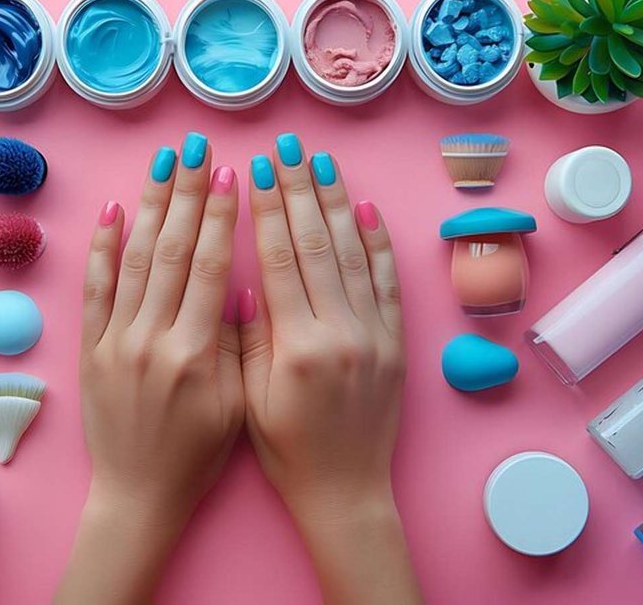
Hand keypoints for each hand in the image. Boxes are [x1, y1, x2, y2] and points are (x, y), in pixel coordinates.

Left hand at [56, 134, 242, 604]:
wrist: (138, 495)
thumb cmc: (197, 456)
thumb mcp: (236, 406)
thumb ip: (240, 345)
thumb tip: (244, 287)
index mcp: (196, 353)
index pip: (212, 267)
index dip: (223, 217)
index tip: (232, 175)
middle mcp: (151, 339)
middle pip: (173, 251)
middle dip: (188, 194)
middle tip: (198, 147)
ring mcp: (115, 341)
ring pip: (136, 259)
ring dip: (152, 206)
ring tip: (165, 162)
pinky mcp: (90, 349)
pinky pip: (94, 289)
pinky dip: (103, 248)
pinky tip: (115, 210)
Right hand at [239, 134, 419, 603]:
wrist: (346, 493)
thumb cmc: (288, 454)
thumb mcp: (250, 401)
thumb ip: (249, 340)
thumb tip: (245, 285)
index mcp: (297, 347)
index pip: (279, 261)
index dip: (267, 211)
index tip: (256, 171)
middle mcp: (341, 333)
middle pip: (317, 245)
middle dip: (299, 190)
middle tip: (286, 148)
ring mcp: (375, 335)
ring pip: (354, 254)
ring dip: (336, 203)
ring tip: (320, 162)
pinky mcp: (397, 343)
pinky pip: (388, 282)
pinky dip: (378, 243)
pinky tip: (365, 209)